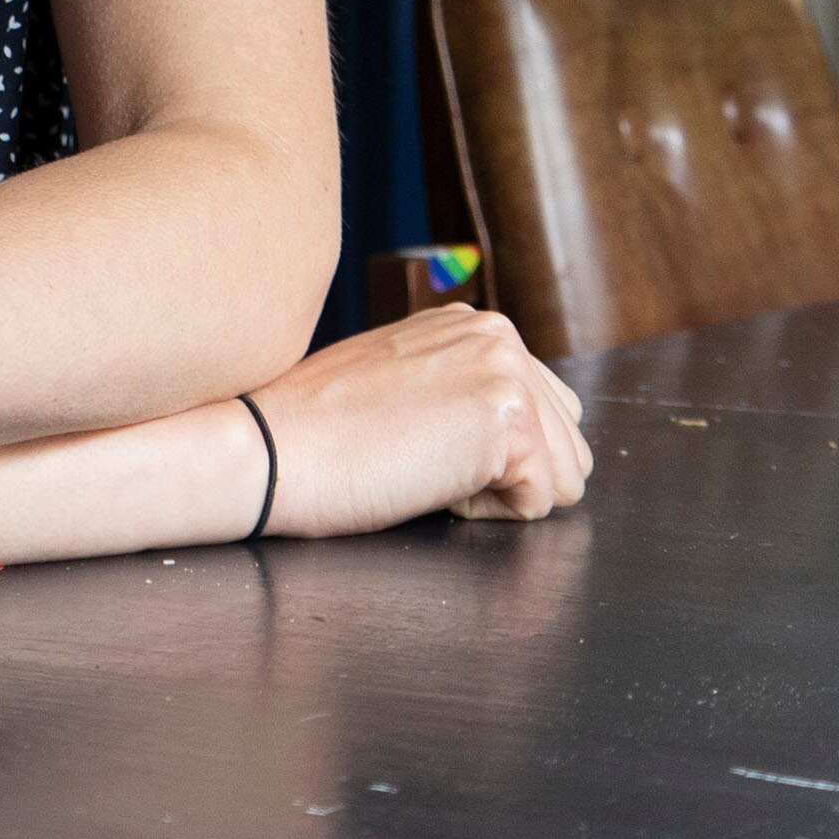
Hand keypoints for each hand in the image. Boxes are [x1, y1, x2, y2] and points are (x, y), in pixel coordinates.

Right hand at [247, 302, 591, 537]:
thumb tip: (504, 431)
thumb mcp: (401, 380)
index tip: (420, 444)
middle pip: (568, 441)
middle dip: (510, 473)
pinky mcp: (510, 421)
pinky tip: (431, 485)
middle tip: (424, 460)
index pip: (544, 409)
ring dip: (503, 493)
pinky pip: (541, 501)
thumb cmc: (316, 431)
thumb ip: (459, 386)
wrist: (270, 449)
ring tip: (429, 469)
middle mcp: (500, 335)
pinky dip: (488, 514)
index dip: (488, 453)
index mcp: (475, 324)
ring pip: (566, 473)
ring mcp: (508, 373)